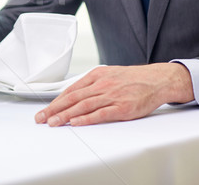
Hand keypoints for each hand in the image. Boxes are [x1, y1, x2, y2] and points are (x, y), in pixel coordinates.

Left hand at [35, 64, 193, 126]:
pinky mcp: (122, 108)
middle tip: (42, 118)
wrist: (157, 80)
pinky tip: (75, 123)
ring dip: (66, 115)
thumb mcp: (108, 74)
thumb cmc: (132, 79)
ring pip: (83, 106)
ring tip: (53, 122)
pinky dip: (86, 118)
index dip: (55, 101)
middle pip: (72, 98)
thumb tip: (73, 95)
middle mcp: (101, 84)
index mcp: (96, 75)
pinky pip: (101, 114)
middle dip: (54, 109)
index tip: (45, 110)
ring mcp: (112, 96)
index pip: (70, 90)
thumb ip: (91, 84)